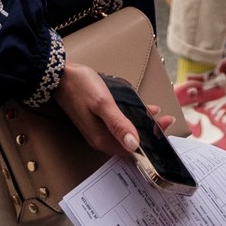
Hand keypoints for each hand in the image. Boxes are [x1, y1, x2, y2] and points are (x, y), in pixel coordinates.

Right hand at [52, 61, 172, 156]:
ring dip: (142, 127)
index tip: (166, 130)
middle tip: (167, 122)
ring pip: (126, 134)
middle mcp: (100, 138)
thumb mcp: (102, 102)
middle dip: (150, 134)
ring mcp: (98, 130)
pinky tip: (143, 111)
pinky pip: (119, 126)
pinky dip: (133, 120)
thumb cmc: (80, 86)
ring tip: (160, 117)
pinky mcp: (97, 121)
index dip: (151, 142)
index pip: (132, 149)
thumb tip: (134, 144)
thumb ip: (118, 123)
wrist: (58, 75)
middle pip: (130, 143)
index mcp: (102, 138)